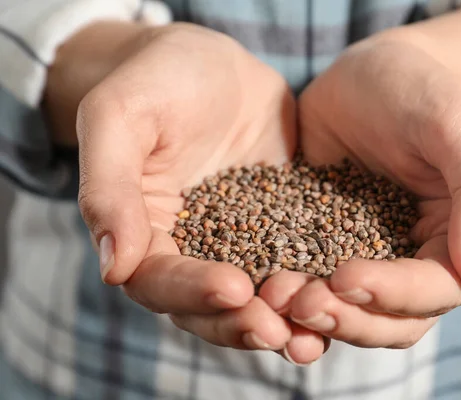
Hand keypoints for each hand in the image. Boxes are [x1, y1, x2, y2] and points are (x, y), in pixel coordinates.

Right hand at [74, 22, 323, 359]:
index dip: (193, 292)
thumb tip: (113, 268)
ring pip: (258, 297)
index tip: (234, 288)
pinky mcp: (282, 226)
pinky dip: (316, 285)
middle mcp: (192, 250)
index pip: (160, 281)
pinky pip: (298, 263)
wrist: (210, 64)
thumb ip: (109, 189)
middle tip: (280, 331)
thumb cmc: (155, 82)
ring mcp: (241, 243)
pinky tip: (345, 295)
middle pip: (211, 307)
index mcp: (144, 235)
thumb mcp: (119, 118)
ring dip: (284, 321)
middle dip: (244, 323)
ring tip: (316, 336)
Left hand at [259, 34, 460, 348]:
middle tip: (301, 302)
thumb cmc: (418, 90)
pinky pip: (307, 283)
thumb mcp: (456, 124)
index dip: (393, 295)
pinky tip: (258, 291)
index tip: (345, 278)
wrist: (365, 76)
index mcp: (456, 241)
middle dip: (347, 319)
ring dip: (312, 317)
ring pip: (346, 312)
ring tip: (273, 298)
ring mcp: (364, 258)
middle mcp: (411, 261)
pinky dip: (286, 298)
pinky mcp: (320, 247)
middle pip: (389, 320)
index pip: (435, 290)